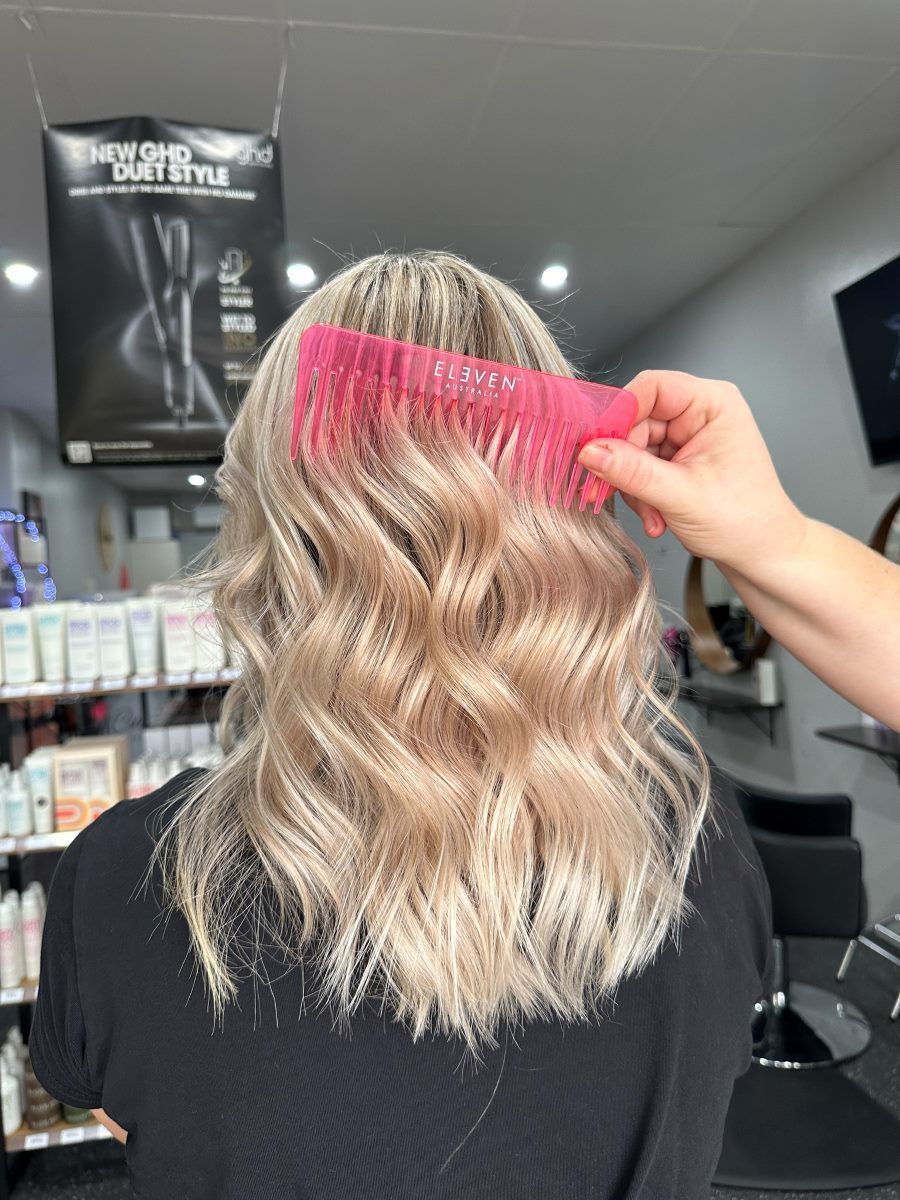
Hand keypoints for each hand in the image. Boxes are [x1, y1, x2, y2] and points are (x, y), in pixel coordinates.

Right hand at [579, 370, 806, 571]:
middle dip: (623, 464)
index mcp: (713, 404)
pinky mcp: (677, 459)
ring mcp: (687, 437)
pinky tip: (655, 517)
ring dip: (632, 486)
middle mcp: (699, 414)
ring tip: (652, 516)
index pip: (651, 388)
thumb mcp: (681, 496)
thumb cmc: (746, 520)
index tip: (594, 446)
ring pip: (632, 448)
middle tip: (607, 493)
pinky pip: (638, 467)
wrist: (763, 553)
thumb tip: (590, 452)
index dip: (619, 414)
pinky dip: (639, 494)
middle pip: (636, 421)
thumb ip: (632, 471)